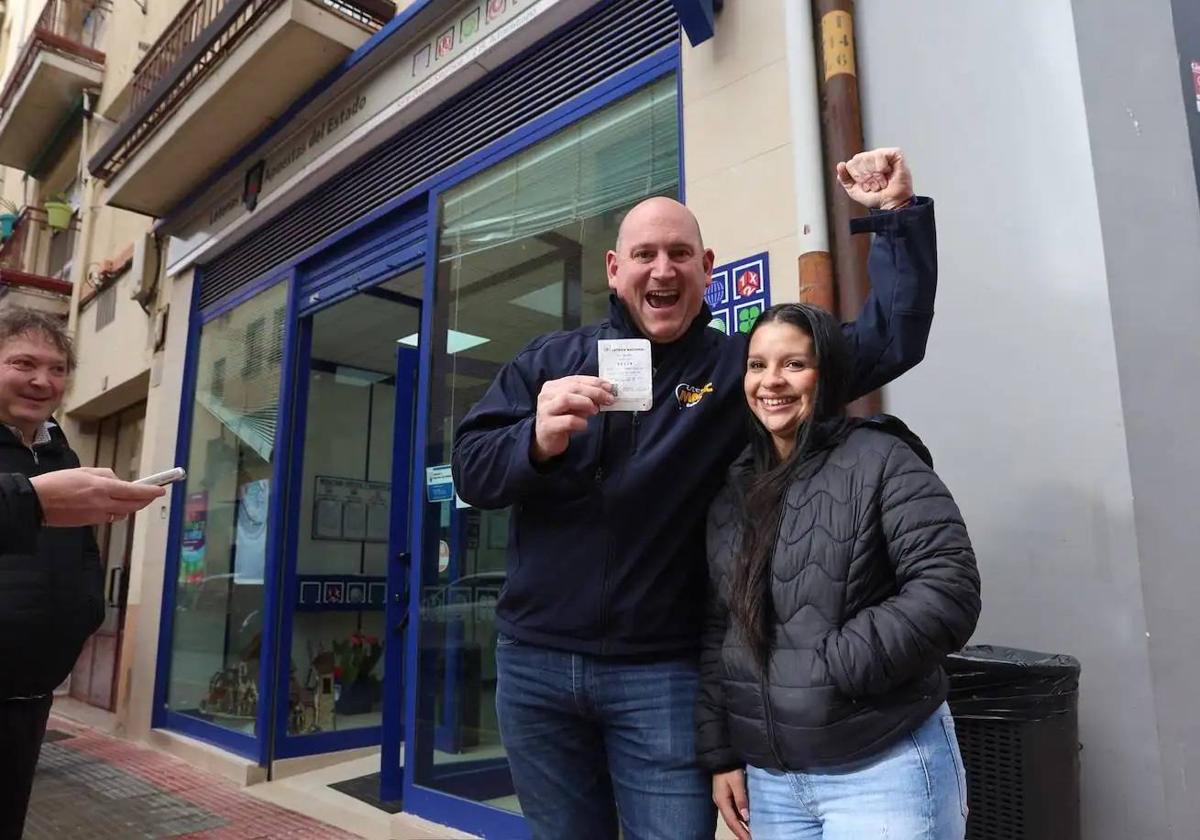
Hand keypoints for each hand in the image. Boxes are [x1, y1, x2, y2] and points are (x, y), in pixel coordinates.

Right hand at [31, 467, 165, 526]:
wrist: (36, 502)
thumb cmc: (57, 483)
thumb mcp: (84, 471)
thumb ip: (105, 476)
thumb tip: (119, 481)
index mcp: (102, 488)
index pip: (134, 492)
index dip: (150, 492)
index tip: (160, 491)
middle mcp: (103, 504)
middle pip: (133, 505)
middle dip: (145, 500)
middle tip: (152, 495)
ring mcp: (97, 516)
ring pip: (123, 512)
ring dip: (130, 506)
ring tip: (131, 498)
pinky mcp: (90, 523)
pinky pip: (110, 517)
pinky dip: (116, 511)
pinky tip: (112, 505)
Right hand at [531, 376, 613, 461]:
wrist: (546, 440)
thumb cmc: (561, 419)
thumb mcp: (574, 405)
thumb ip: (585, 397)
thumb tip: (606, 393)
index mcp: (552, 386)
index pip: (575, 379)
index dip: (594, 382)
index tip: (609, 387)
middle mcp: (546, 395)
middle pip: (572, 388)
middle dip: (594, 392)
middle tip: (609, 399)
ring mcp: (545, 410)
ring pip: (566, 399)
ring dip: (586, 403)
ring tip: (595, 410)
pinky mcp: (548, 426)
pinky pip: (568, 421)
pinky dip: (580, 422)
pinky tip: (584, 425)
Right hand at [713, 769, 749, 839]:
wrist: (722, 757)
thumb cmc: (730, 769)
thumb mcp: (737, 782)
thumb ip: (741, 799)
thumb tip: (746, 817)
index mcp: (722, 801)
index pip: (732, 821)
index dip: (741, 832)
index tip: (750, 839)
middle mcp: (720, 802)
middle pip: (731, 821)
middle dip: (740, 832)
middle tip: (751, 839)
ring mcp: (722, 799)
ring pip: (732, 817)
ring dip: (740, 826)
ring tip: (750, 833)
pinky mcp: (726, 795)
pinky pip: (733, 811)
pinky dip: (740, 818)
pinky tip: (747, 820)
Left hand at [836, 147, 913, 209]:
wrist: (891, 204)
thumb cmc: (875, 197)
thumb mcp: (854, 191)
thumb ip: (844, 179)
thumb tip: (840, 164)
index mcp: (861, 164)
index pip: (850, 164)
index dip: (857, 177)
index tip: (866, 187)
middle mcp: (871, 157)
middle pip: (858, 159)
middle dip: (866, 177)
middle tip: (875, 186)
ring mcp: (883, 154)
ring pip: (869, 156)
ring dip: (875, 174)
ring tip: (881, 182)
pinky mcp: (895, 154)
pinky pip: (881, 154)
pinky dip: (882, 166)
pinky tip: (887, 172)